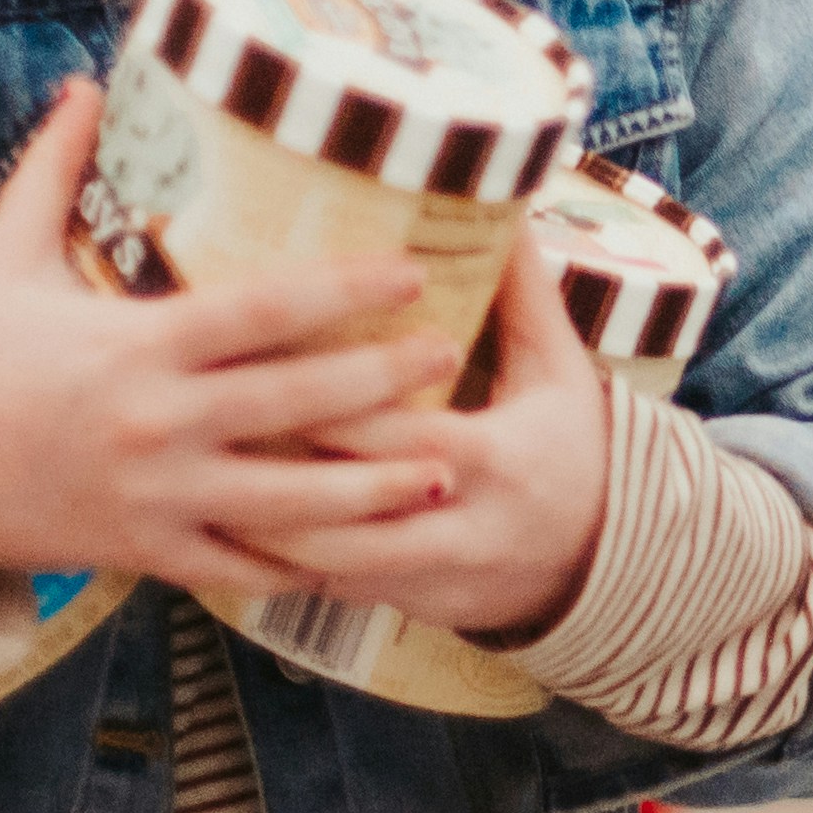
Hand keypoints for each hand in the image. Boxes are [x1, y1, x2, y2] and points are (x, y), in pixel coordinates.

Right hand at [0, 81, 463, 592]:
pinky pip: (241, 566)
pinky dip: (304, 566)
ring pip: (289, 502)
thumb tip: (86, 83)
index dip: (345, 292)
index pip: (263, 311)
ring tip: (449, 475)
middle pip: (297, 403)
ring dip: (374, 491)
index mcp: (136, 346)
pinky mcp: (146, 552)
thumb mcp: (3, 258)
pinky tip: (368, 555)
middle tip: (452, 357)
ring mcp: (157, 496)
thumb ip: (53, 171)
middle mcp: (158, 423)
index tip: (410, 272)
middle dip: (384, 383)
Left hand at [238, 218, 620, 644]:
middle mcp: (462, 525)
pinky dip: (286, 568)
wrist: (610, 558)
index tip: (264, 374)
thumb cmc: (575, 446)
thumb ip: (523, 291)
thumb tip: (503, 203)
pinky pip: (339, 594)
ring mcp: (437, 577)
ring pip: (334, 565)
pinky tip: (231, 540)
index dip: (332, 409)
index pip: (399, 433)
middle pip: (352, 502)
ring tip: (202, 493)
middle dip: (277, 472)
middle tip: (206, 434)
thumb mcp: (560, 367)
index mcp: (496, 457)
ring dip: (268, 534)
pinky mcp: (417, 609)